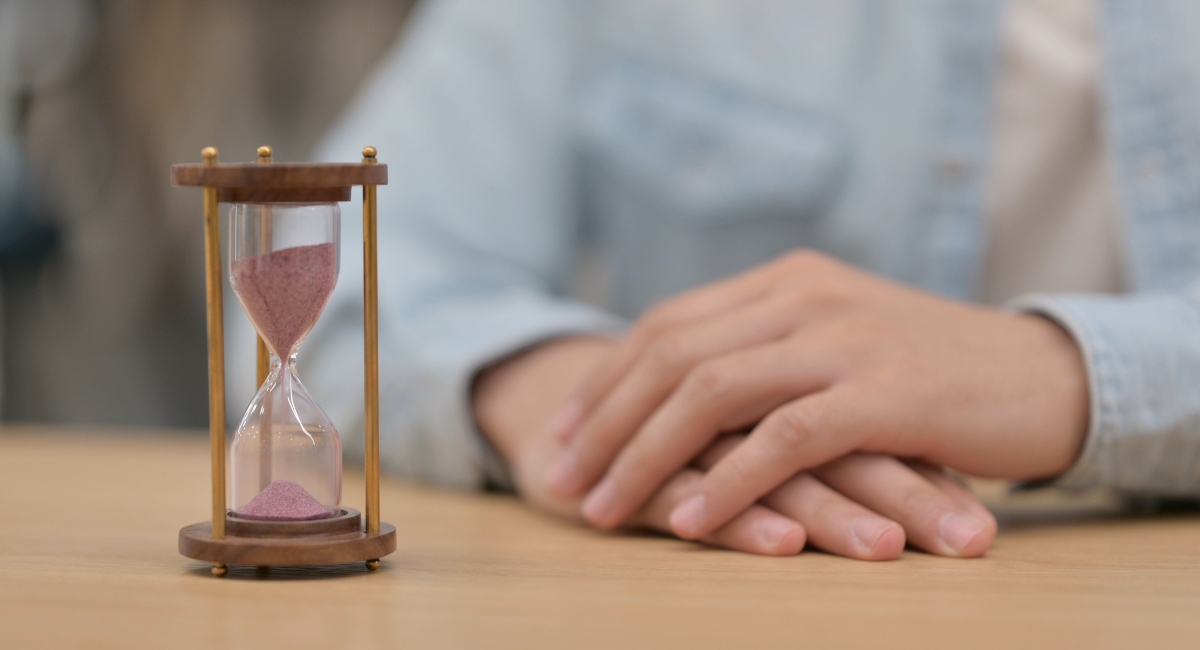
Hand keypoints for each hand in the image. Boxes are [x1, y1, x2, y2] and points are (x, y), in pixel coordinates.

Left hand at [545, 250, 1085, 542]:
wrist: (1045, 375)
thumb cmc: (932, 370)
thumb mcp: (840, 338)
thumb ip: (769, 347)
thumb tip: (685, 388)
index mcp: (786, 280)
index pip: (668, 323)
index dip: (606, 379)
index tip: (567, 430)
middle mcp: (805, 295)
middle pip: (672, 355)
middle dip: (605, 422)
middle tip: (559, 476)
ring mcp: (845, 338)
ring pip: (713, 393)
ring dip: (646, 457)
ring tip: (602, 509)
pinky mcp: (886, 392)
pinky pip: (784, 438)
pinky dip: (728, 482)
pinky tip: (688, 521)